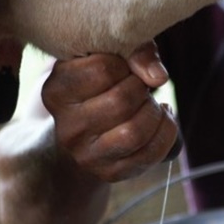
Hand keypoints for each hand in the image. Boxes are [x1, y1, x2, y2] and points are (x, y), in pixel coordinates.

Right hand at [41, 42, 180, 181]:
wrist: (82, 132)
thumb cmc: (98, 84)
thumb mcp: (107, 56)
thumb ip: (134, 50)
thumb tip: (158, 77)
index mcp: (56, 91)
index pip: (102, 68)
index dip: (124, 63)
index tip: (123, 67)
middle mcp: (67, 127)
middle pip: (121, 101)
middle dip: (142, 88)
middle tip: (141, 86)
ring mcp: (86, 155)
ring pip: (135, 132)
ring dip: (154, 113)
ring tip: (151, 104)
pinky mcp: (110, 173)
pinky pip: (150, 154)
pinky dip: (166, 132)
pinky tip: (160, 120)